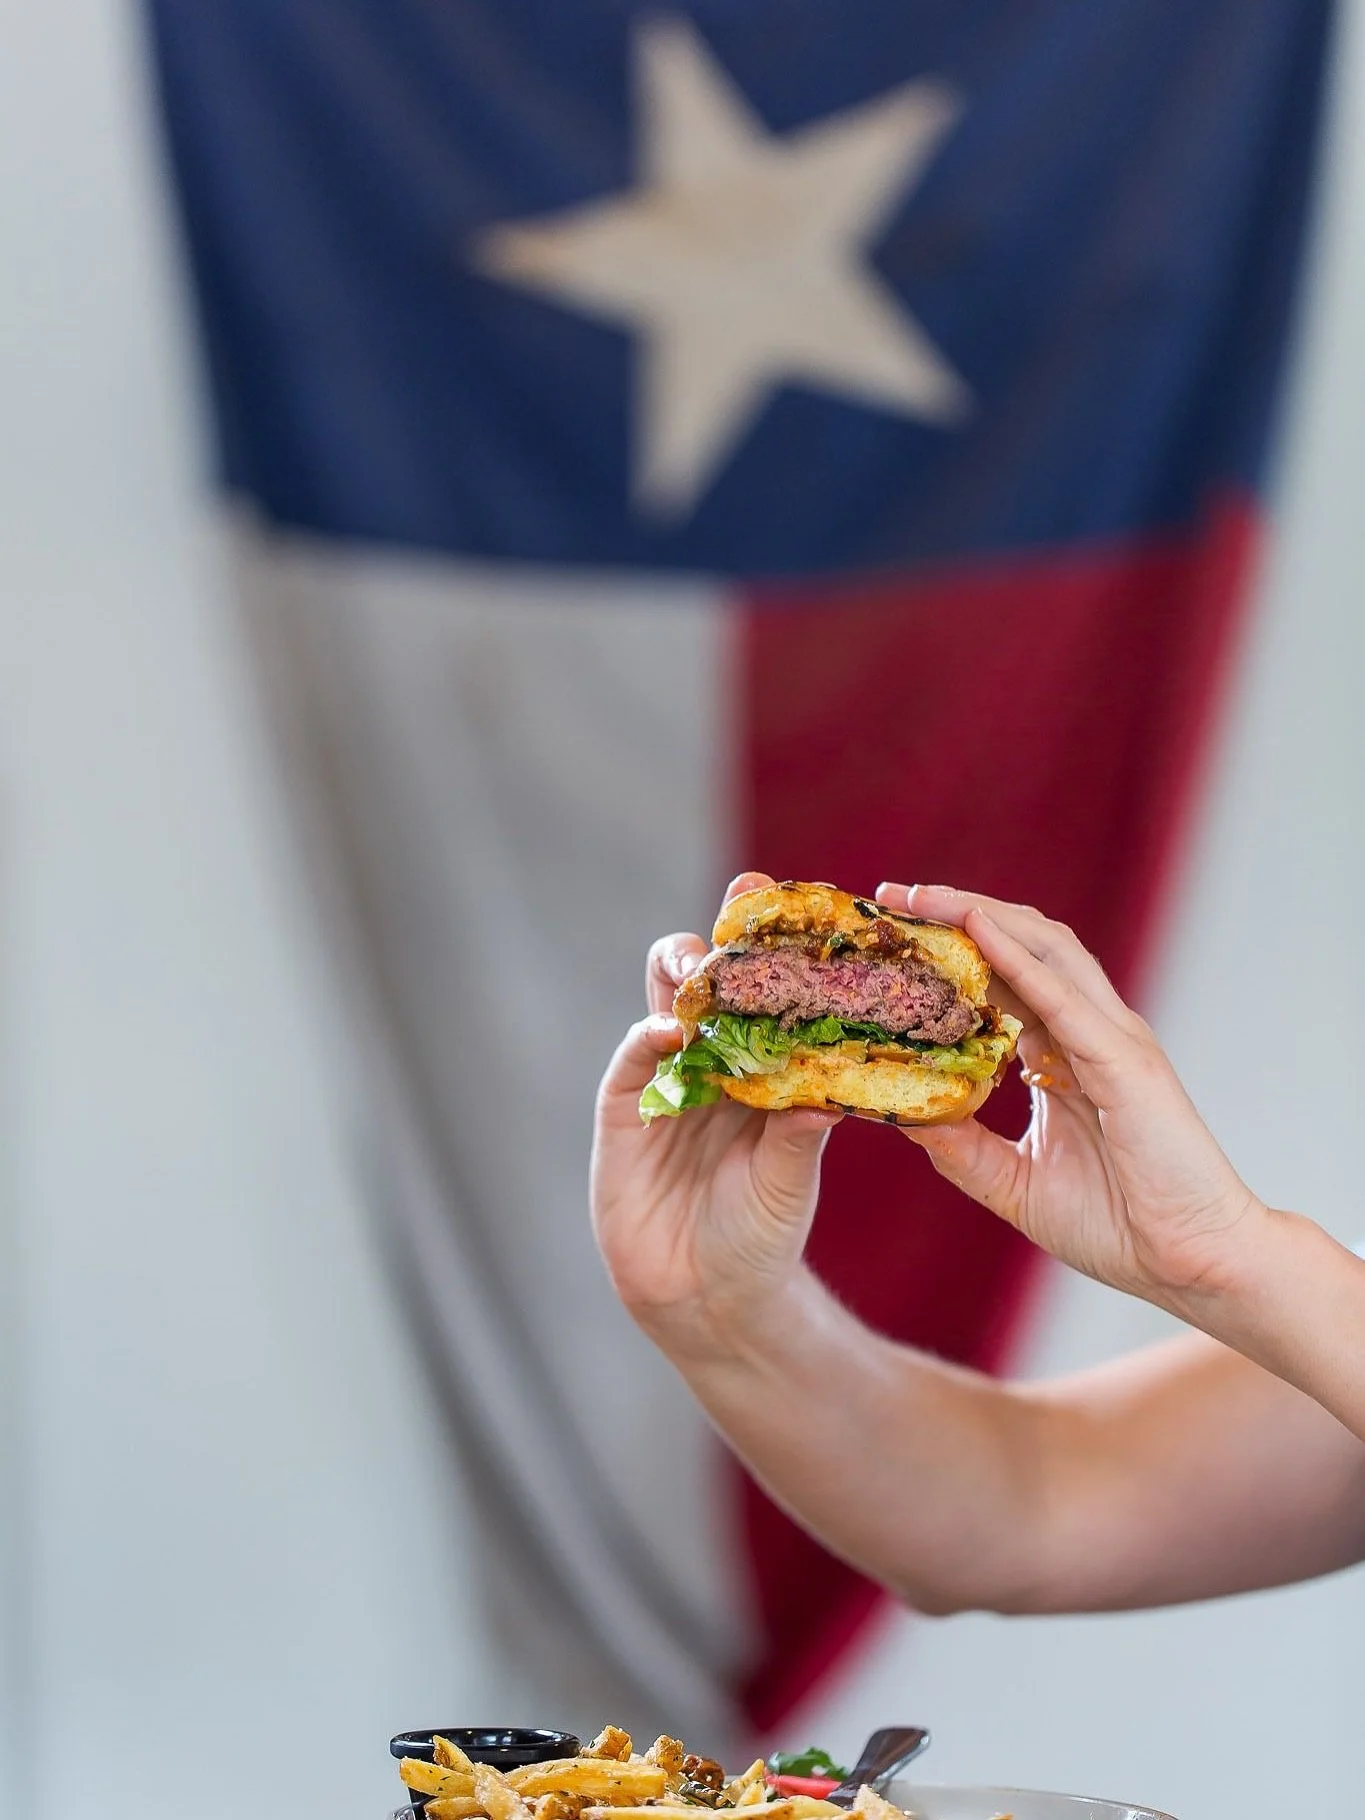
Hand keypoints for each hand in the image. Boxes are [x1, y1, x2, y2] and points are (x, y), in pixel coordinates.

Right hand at [590, 872, 840, 1359]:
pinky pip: (631, 1062)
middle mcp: (712, 1061)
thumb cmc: (761, 1233)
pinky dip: (645, 1040)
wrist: (708, 1299)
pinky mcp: (622, 1111)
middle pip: (711, 980)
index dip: (777, 947)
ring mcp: (664, 1080)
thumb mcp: (790, 1178)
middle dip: (723, 937)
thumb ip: (801, 1130)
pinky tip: (667, 1032)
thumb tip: (832, 1090)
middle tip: (744, 901)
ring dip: (680, 973)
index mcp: (762, 1065)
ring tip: (700, 963)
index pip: (768, 992)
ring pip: (664, 1004)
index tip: (799, 904)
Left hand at [876, 882, 1266, 1307]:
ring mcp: (1112, 1040)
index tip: (894, 930)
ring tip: (923, 898)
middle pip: (1021, 944)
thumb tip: (903, 1116)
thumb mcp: (1015, 1182)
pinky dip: (1018, 960)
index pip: (1003, 977)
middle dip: (957, 912)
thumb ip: (963, 1147)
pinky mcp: (1125, 1062)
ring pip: (1045, 950)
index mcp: (1065, 1054)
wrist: (1193, 1264)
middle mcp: (1089, 1033)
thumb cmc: (1120, 1225)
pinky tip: (977, 932)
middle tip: (893, 896)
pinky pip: (1064, 998)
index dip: (951, 948)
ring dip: (981, 916)